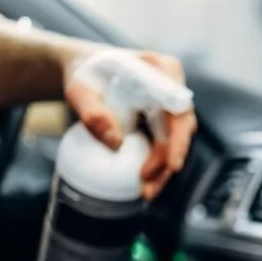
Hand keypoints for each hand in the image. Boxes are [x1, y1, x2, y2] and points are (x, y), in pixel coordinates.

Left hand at [63, 50, 197, 200]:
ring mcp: (170, 105)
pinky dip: (156, 166)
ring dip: (163, 169)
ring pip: (175, 142)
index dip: (179, 137)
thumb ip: (93, 113)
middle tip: (149, 186)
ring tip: (145, 191)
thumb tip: (116, 144)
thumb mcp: (79, 90)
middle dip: (168, 161)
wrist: (84, 70)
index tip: (173, 164)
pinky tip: (144, 184)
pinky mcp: (162, 121)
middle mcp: (173, 86)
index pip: (178, 106)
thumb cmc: (83, 74)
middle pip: (182, 129)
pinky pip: (164, 146)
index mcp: (161, 69)